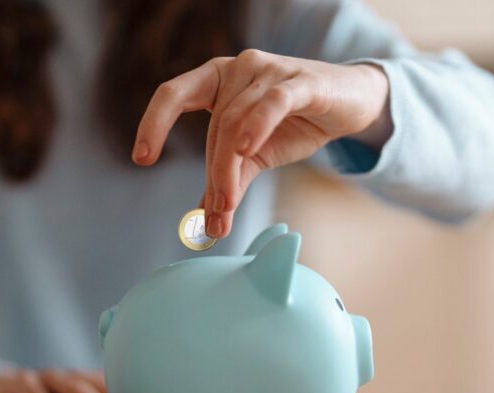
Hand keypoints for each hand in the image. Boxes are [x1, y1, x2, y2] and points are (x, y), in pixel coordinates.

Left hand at [133, 49, 390, 238]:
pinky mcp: (302, 80)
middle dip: (213, 175)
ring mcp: (270, 70)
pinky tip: (246, 149)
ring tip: (228, 204)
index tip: (141, 158)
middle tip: (215, 215)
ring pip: (237, 121)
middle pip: (215, 125)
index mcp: (217, 80)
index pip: (173, 94)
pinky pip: (272, 102)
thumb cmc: (297, 123)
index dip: (153, 123)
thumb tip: (206, 224)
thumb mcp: (256, 156)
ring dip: (229, 167)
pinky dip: (256, 126)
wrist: (352, 104)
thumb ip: (230, 181)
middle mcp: (239, 68)